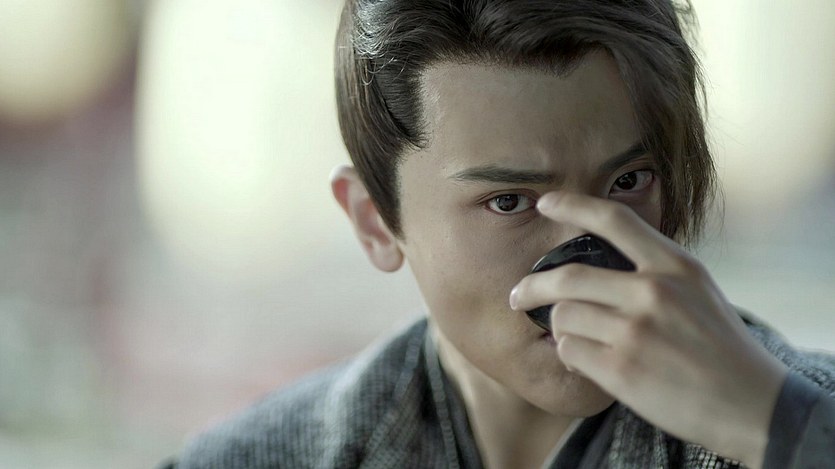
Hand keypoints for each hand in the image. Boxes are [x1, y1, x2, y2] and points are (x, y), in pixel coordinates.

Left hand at [509, 192, 788, 467]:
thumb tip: (597, 262)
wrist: (752, 404)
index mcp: (675, 265)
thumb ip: (654, 270)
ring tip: (580, 342)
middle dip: (532, 287)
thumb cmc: (720, 346)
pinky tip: (589, 364)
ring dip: (562, 330)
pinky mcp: (622, 369)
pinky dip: (570, 356)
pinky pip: (568, 350)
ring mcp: (636, 331)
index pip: (615, 220)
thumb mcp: (698, 290)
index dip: (573, 205)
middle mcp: (653, 292)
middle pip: (566, 276)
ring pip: (563, 316)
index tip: (545, 201)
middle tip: (518, 296)